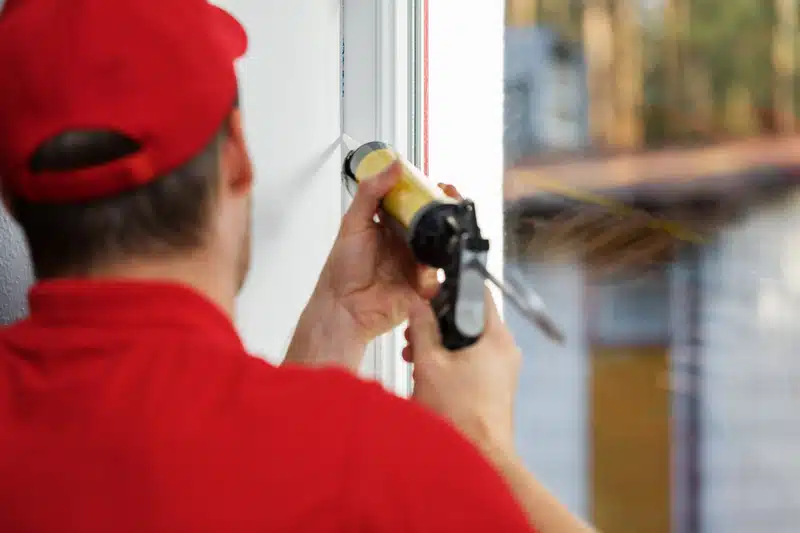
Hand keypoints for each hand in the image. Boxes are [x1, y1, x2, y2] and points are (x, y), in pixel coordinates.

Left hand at [284, 162, 439, 371]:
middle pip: (434, 223)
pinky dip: (435, 273)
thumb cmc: (342, 271)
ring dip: (442, 242)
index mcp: (392, 225)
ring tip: (437, 239)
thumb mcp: (353, 224)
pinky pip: (439, 277)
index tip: (438, 184)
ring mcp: (416, 265)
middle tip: (448, 205)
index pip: (416, 203)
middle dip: (446, 214)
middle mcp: (406, 243)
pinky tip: (424, 271)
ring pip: (441, 248)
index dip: (429, 193)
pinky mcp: (423, 287)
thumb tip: (392, 165)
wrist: (343, 308)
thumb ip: (371, 193)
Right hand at [403, 288, 521, 456]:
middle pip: (471, 319)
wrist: (476, 459)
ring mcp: (503, 371)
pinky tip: (429, 374)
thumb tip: (418, 305)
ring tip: (417, 356)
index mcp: (496, 338)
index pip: (478, 294)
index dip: (449, 290)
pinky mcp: (496, 387)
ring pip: (469, 342)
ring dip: (441, 344)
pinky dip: (451, 362)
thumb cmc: (459, 418)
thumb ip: (422, 327)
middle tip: (416, 332)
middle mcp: (506, 351)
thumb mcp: (429, 364)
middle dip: (439, 323)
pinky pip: (473, 362)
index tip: (430, 295)